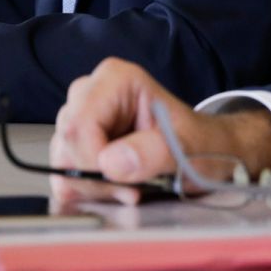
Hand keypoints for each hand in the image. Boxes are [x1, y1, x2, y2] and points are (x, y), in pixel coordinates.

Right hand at [49, 58, 270, 206]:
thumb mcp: (189, 147)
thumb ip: (154, 152)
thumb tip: (111, 163)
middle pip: (67, 140)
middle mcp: (92, 92)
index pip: (80, 123)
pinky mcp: (78, 143)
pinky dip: (87, 190)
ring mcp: (82, 117)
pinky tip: (116, 190)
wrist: (208, 152)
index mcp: (116, 80)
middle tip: (133, 188)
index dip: (95, 160)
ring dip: (93, 185)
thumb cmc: (202, 142)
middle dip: (96, 175)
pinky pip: (63, 172)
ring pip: (62, 158)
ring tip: (130, 188)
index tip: (125, 182)